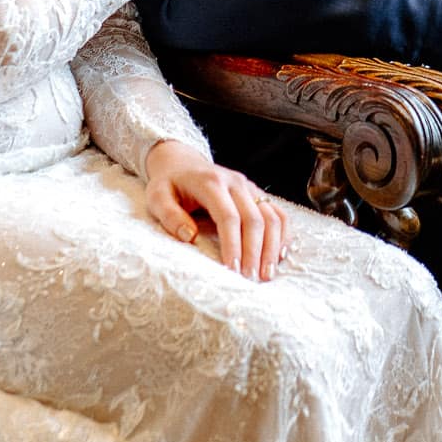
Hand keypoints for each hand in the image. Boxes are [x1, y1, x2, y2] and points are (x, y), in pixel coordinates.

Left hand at [144, 140, 286, 280]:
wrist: (181, 161)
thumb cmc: (169, 184)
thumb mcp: (157, 197)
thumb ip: (170, 216)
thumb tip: (190, 236)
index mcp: (211, 183)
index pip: (228, 216)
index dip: (232, 245)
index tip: (232, 270)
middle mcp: (235, 183)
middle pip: (254, 219)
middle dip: (255, 252)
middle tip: (251, 279)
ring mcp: (249, 187)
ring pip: (272, 216)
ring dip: (273, 247)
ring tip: (267, 274)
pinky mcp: (257, 193)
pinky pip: (279, 213)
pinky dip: (283, 234)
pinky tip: (280, 255)